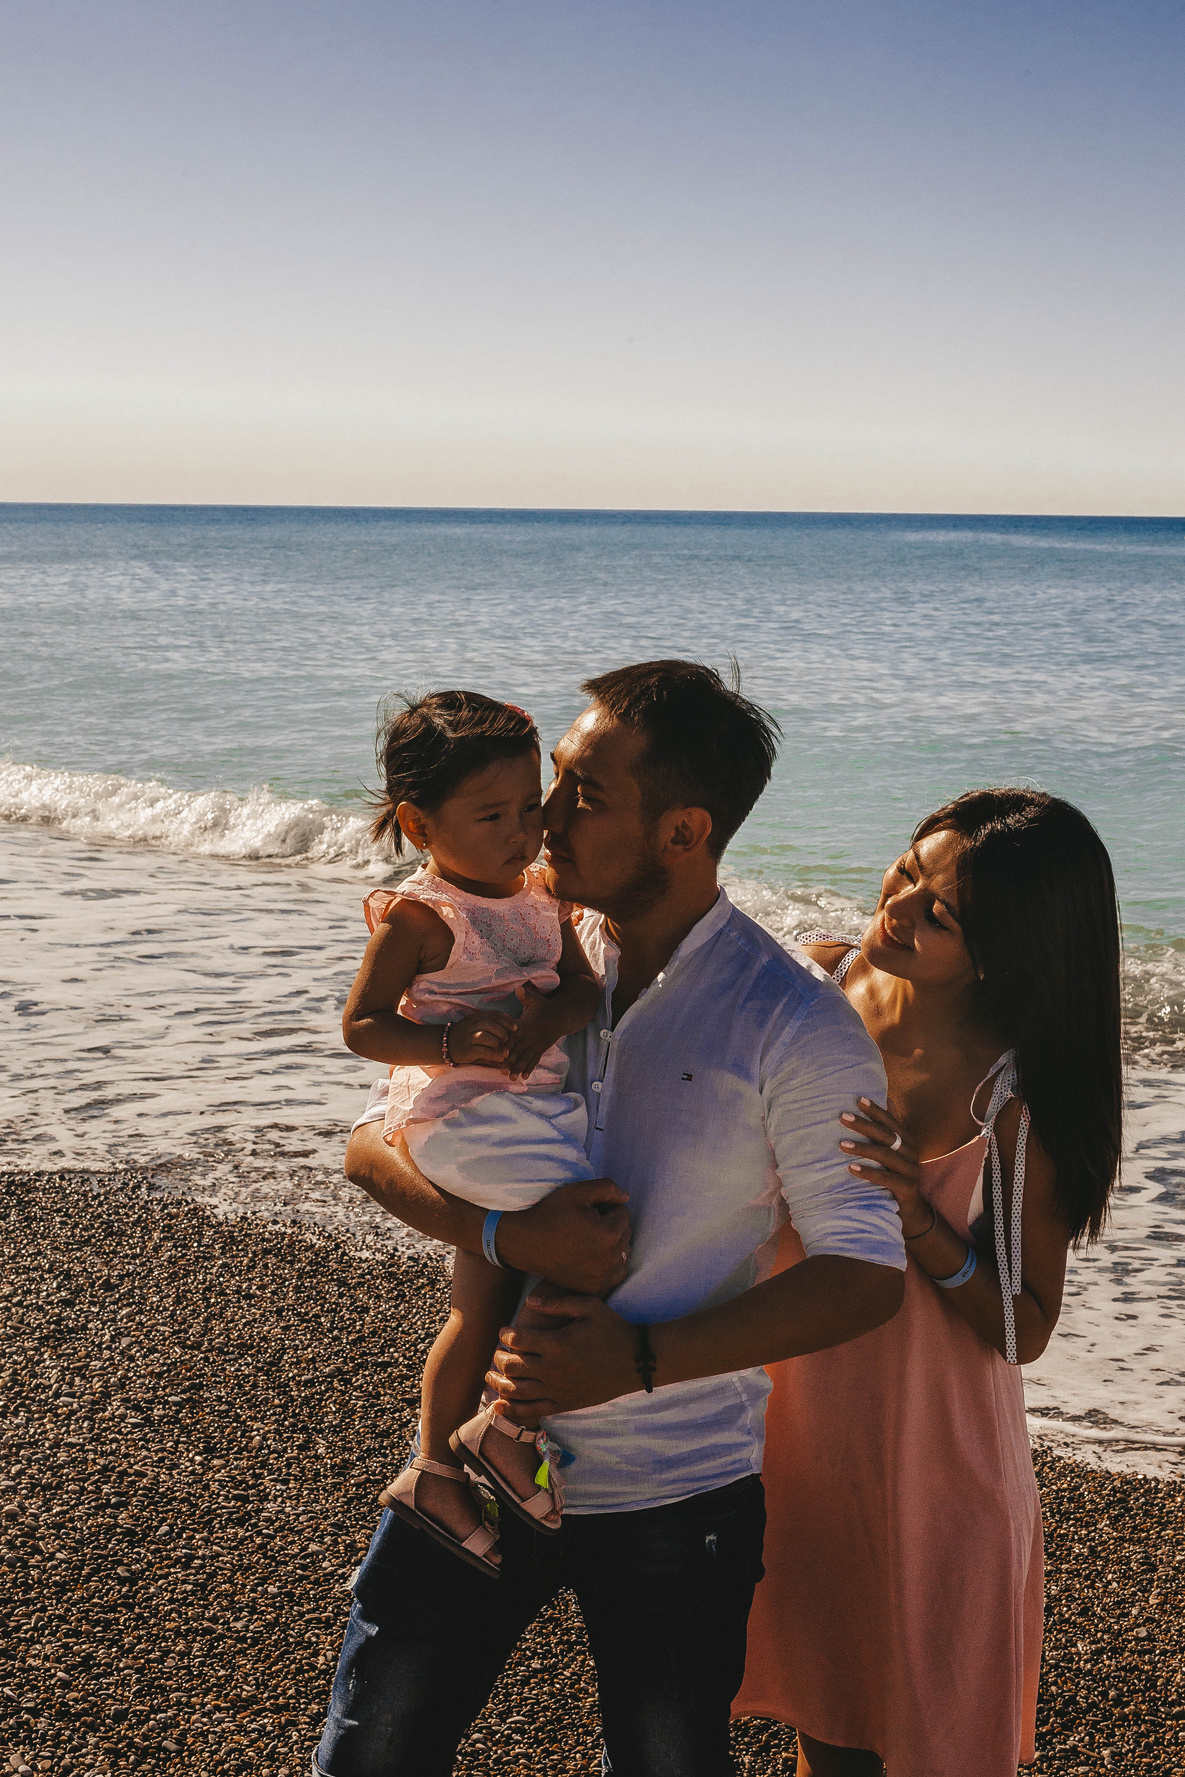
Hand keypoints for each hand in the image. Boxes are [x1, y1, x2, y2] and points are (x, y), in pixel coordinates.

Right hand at [446, 1010, 516, 1067]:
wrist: (446, 1043)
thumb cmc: (467, 1033)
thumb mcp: (477, 1022)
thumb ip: (493, 1019)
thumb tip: (509, 1017)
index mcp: (477, 1017)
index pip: (495, 1015)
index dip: (507, 1022)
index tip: (515, 1028)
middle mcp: (472, 1025)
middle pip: (491, 1025)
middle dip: (502, 1032)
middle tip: (507, 1039)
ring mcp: (468, 1038)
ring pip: (486, 1037)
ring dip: (497, 1043)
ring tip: (504, 1049)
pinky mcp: (467, 1050)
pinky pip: (483, 1051)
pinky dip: (494, 1055)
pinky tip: (501, 1057)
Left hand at [486, 1293, 637, 1420]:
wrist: (636, 1362)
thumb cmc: (613, 1330)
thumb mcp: (590, 1307)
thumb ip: (558, 1303)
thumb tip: (529, 1302)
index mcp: (558, 1344)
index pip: (518, 1340)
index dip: (505, 1334)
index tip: (505, 1331)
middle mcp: (554, 1370)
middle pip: (512, 1366)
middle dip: (499, 1357)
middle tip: (498, 1351)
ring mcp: (558, 1390)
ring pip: (516, 1390)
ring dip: (498, 1383)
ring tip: (490, 1375)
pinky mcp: (564, 1404)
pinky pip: (531, 1410)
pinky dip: (510, 1409)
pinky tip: (496, 1405)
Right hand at [497, 1178, 631, 1292]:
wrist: (526, 1243)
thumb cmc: (551, 1214)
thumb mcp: (577, 1191)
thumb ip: (607, 1188)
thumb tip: (626, 1197)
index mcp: (608, 1234)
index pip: (623, 1213)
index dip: (605, 1208)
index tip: (586, 1212)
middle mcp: (610, 1258)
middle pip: (625, 1233)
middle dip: (610, 1225)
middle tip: (585, 1225)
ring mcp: (603, 1276)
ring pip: (623, 1252)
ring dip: (612, 1244)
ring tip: (587, 1239)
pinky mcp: (596, 1287)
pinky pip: (616, 1271)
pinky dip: (609, 1263)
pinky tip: (591, 1255)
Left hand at [504, 981, 563, 1079]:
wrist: (562, 1015)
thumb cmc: (545, 1006)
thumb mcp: (535, 1000)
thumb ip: (525, 996)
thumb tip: (519, 988)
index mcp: (526, 1026)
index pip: (515, 1037)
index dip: (508, 1045)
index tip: (502, 1053)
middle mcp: (530, 1037)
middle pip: (518, 1051)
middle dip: (510, 1062)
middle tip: (502, 1071)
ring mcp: (536, 1044)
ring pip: (526, 1058)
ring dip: (518, 1068)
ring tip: (512, 1078)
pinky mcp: (541, 1048)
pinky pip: (534, 1060)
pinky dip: (529, 1068)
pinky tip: (524, 1077)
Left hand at [839, 1097, 929, 1236]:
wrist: (911, 1211)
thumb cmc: (894, 1176)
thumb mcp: (891, 1152)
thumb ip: (887, 1130)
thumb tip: (887, 1100)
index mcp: (906, 1141)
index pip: (890, 1121)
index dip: (876, 1110)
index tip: (858, 1099)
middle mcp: (911, 1153)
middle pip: (887, 1135)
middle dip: (864, 1124)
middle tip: (843, 1116)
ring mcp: (911, 1171)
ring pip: (886, 1155)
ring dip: (863, 1148)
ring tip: (841, 1144)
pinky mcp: (908, 1188)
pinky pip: (887, 1179)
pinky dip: (868, 1172)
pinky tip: (850, 1168)